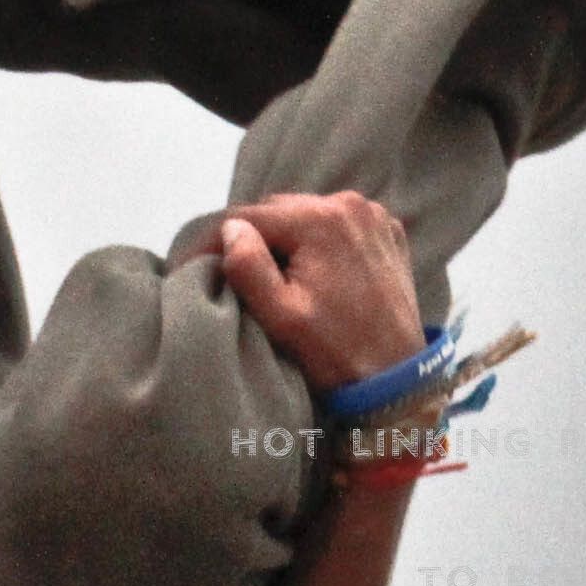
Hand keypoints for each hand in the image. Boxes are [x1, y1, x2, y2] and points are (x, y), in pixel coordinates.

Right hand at [208, 191, 422, 393]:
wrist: (398, 381)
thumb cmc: (336, 353)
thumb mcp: (281, 316)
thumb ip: (248, 266)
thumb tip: (230, 230)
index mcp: (321, 220)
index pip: (249, 217)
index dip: (212, 240)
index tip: (187, 264)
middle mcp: (351, 205)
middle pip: (279, 212)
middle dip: (250, 237)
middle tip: (224, 268)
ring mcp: (374, 217)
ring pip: (308, 216)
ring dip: (284, 238)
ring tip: (264, 270)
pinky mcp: (388, 234)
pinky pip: (338, 226)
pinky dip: (319, 241)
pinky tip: (309, 269)